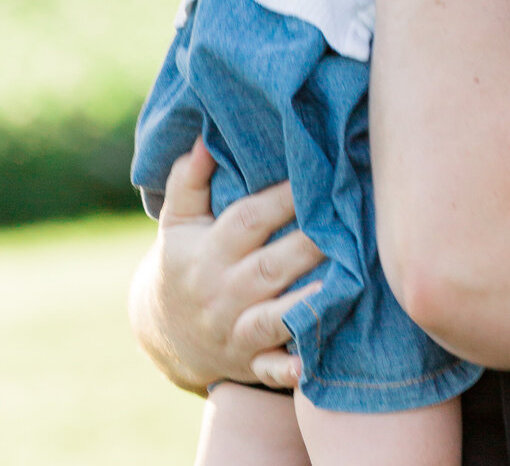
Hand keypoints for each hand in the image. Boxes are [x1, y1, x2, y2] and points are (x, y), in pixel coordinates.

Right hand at [128, 139, 323, 392]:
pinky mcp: (248, 362)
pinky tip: (307, 363)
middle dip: (306, 246)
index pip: (247, 220)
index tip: (315, 175)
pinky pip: (268, 370)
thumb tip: (203, 140)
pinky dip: (286, 370)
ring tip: (342, 281)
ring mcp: (235, 331)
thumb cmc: (183, 260)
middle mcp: (222, 292)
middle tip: (345, 222)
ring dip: (305, 303)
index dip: (281, 198)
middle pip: (269, 268)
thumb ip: (188, 180)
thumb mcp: (177, 221)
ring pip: (273, 318)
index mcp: (208, 252)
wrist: (163, 334)